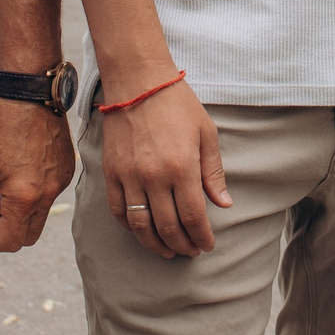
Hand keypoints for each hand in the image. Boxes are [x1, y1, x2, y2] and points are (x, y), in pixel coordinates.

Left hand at [0, 98, 76, 251]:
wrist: (30, 92)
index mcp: (24, 196)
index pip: (8, 242)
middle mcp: (48, 194)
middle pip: (27, 238)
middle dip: (7, 232)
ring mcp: (61, 182)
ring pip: (40, 218)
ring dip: (22, 215)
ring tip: (5, 185)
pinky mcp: (68, 170)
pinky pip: (51, 197)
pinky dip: (36, 196)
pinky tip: (22, 171)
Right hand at [100, 79, 229, 259]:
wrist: (138, 82)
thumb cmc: (177, 104)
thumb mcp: (206, 133)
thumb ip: (214, 172)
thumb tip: (224, 204)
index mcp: (182, 168)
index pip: (194, 217)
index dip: (202, 237)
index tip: (207, 245)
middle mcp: (154, 177)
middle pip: (167, 227)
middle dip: (182, 245)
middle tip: (191, 251)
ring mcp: (129, 176)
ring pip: (141, 226)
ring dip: (155, 244)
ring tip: (168, 251)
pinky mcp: (111, 172)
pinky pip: (118, 210)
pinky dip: (131, 226)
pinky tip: (143, 230)